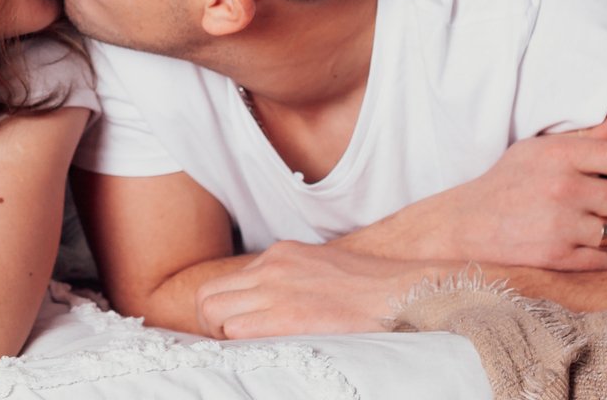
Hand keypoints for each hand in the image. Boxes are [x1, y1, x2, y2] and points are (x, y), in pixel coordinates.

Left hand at [196, 241, 444, 338]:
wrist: (399, 293)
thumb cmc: (369, 291)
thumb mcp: (320, 269)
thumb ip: (291, 280)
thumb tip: (271, 306)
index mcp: (280, 254)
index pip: (226, 282)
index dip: (223, 310)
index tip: (233, 328)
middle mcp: (271, 266)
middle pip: (208, 297)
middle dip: (211, 325)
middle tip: (230, 345)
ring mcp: (274, 287)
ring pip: (213, 314)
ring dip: (222, 337)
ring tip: (245, 351)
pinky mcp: (285, 314)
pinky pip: (238, 331)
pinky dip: (239, 345)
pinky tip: (261, 352)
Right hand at [331, 113, 606, 270]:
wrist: (462, 227)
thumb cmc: (506, 184)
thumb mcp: (539, 151)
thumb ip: (585, 139)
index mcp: (564, 153)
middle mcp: (566, 186)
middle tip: (604, 205)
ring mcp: (563, 223)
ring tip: (585, 226)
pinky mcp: (560, 256)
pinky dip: (601, 255)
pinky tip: (575, 245)